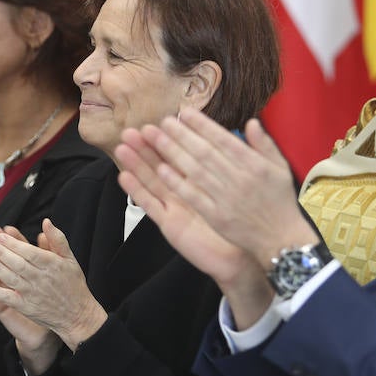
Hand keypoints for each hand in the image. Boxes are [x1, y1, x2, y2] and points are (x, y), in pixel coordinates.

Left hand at [0, 219, 106, 351]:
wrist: (78, 315)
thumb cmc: (73, 284)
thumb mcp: (70, 259)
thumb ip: (57, 239)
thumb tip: (46, 221)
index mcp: (52, 265)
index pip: (29, 252)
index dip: (14, 243)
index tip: (1, 235)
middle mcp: (41, 279)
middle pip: (18, 263)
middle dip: (1, 252)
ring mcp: (33, 294)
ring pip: (12, 279)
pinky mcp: (26, 307)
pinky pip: (8, 298)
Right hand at [116, 125, 275, 327]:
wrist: (243, 257)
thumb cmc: (246, 222)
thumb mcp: (248, 185)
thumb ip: (248, 156)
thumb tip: (252, 124)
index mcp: (202, 181)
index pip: (185, 154)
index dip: (174, 137)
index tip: (163, 119)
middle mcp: (185, 193)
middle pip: (163, 165)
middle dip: (148, 147)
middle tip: (133, 129)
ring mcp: (176, 209)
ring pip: (152, 181)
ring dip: (136, 164)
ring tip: (122, 147)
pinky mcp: (170, 225)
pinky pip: (151, 206)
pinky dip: (137, 192)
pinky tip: (124, 176)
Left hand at [127, 110, 314, 269]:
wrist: (280, 238)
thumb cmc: (280, 201)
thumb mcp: (280, 168)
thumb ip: (265, 144)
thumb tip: (251, 122)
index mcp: (255, 164)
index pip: (223, 139)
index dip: (202, 125)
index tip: (184, 113)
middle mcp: (240, 178)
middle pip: (205, 152)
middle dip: (181, 135)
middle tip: (163, 121)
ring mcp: (227, 198)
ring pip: (196, 171)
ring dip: (174, 153)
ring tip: (157, 139)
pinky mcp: (217, 217)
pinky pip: (194, 197)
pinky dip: (178, 183)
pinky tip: (162, 170)